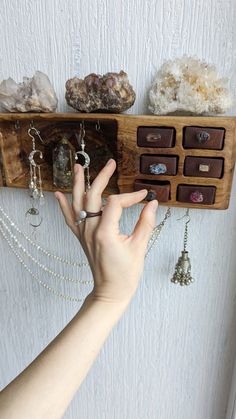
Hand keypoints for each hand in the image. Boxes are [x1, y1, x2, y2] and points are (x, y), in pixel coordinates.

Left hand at [55, 159, 157, 304]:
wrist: (110, 291)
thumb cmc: (125, 274)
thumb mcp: (139, 247)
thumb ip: (146, 223)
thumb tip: (152, 203)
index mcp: (105, 232)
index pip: (115, 202)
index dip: (131, 196)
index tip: (144, 197)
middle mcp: (90, 230)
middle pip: (92, 195)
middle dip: (102, 177)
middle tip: (110, 163)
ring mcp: (83, 233)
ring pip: (77, 203)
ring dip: (77, 184)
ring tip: (78, 167)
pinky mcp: (81, 238)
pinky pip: (69, 218)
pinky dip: (64, 205)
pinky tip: (59, 194)